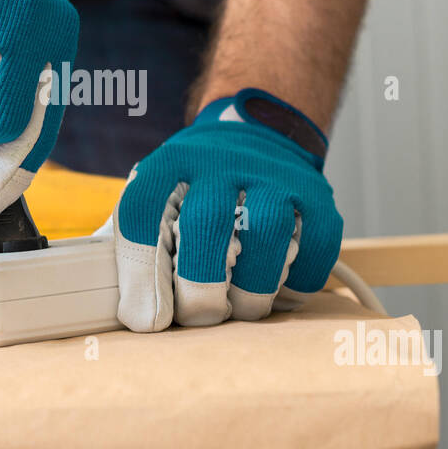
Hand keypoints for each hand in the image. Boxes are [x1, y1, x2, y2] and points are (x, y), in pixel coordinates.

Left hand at [112, 89, 342, 330]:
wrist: (260, 131)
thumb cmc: (200, 182)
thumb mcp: (161, 191)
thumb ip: (143, 239)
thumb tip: (131, 309)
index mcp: (171, 161)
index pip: (143, 211)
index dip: (141, 271)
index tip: (145, 317)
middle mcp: (221, 161)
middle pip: (207, 224)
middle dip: (200, 287)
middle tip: (197, 317)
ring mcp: (274, 175)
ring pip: (267, 234)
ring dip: (252, 290)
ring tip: (240, 310)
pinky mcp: (316, 195)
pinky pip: (315, 246)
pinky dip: (299, 282)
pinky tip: (279, 292)